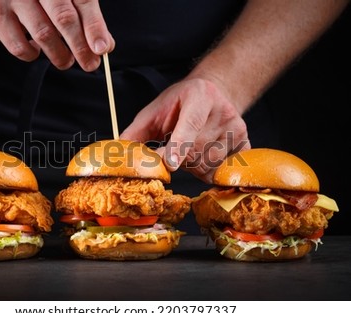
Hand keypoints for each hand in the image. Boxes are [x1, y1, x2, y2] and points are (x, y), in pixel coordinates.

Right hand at [0, 0, 114, 70]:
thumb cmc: (38, 1)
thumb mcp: (65, 4)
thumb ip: (86, 22)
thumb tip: (105, 46)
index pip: (83, 1)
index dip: (95, 27)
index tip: (102, 49)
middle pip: (64, 17)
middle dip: (80, 47)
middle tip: (90, 65)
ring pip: (44, 33)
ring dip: (59, 55)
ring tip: (65, 61)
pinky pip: (19, 46)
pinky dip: (32, 54)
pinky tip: (36, 50)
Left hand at [120, 78, 250, 182]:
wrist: (215, 94)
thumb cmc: (181, 103)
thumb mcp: (156, 110)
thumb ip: (137, 131)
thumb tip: (116, 154)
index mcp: (200, 96)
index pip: (190, 124)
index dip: (179, 145)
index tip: (170, 163)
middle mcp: (223, 111)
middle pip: (196, 151)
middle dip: (177, 159)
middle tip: (170, 150)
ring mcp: (237, 128)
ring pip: (207, 164)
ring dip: (191, 166)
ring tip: (188, 149)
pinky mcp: (245, 142)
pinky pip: (221, 170)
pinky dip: (207, 170)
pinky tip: (203, 156)